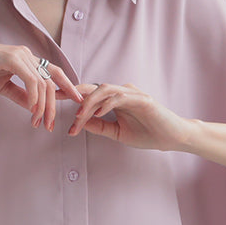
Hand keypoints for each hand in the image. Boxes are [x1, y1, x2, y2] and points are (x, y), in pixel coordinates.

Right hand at [0, 37, 83, 128]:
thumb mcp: (3, 87)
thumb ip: (20, 96)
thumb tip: (34, 108)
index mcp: (27, 60)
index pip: (53, 73)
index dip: (67, 86)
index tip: (76, 101)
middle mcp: (27, 55)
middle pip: (51, 81)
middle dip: (54, 105)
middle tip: (51, 125)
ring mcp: (21, 55)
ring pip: (43, 83)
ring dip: (43, 106)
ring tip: (38, 122)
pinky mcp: (13, 59)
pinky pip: (31, 81)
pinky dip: (34, 97)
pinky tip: (32, 110)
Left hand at [68, 82, 192, 151]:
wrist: (171, 137)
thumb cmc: (148, 133)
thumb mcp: (117, 132)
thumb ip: (100, 126)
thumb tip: (80, 123)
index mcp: (115, 99)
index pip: (90, 94)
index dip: (72, 95)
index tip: (54, 100)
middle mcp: (122, 92)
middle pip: (93, 88)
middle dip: (74, 93)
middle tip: (56, 99)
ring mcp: (132, 94)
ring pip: (104, 90)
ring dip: (89, 102)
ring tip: (78, 115)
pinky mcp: (142, 99)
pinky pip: (120, 97)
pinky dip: (107, 104)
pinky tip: (97, 113)